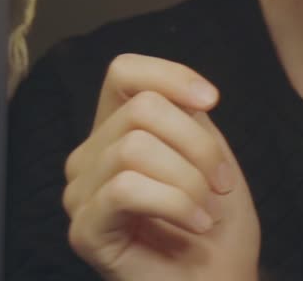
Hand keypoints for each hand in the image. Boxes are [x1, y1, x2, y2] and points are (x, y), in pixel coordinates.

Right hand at [62, 54, 260, 280]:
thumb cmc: (214, 226)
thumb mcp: (209, 154)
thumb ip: (185, 116)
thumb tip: (178, 93)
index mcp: (115, 131)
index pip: (123, 72)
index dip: (169, 75)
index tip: (211, 101)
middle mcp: (89, 157)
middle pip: (140, 110)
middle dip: (197, 144)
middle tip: (221, 183)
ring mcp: (81, 194)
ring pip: (134, 148)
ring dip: (189, 180)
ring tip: (208, 209)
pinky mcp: (85, 230)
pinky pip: (126, 189)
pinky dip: (174, 203)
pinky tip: (196, 223)